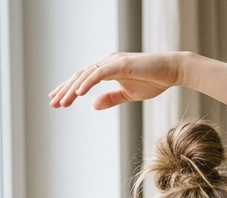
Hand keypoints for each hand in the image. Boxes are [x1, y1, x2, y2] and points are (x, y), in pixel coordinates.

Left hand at [48, 52, 226, 110]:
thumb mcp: (129, 94)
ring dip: (72, 89)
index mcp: (107, 69)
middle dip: (65, 90)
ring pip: (86, 75)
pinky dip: (87, 83)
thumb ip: (111, 99)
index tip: (58, 100)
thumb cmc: (154, 81)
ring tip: (62, 102)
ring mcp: (112, 62)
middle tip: (53, 103)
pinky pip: (99, 74)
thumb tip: (94, 105)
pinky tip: (79, 94)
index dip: (69, 89)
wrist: (172, 71)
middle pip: (79, 76)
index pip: (83, 79)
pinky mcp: (120, 64)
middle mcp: (106, 63)